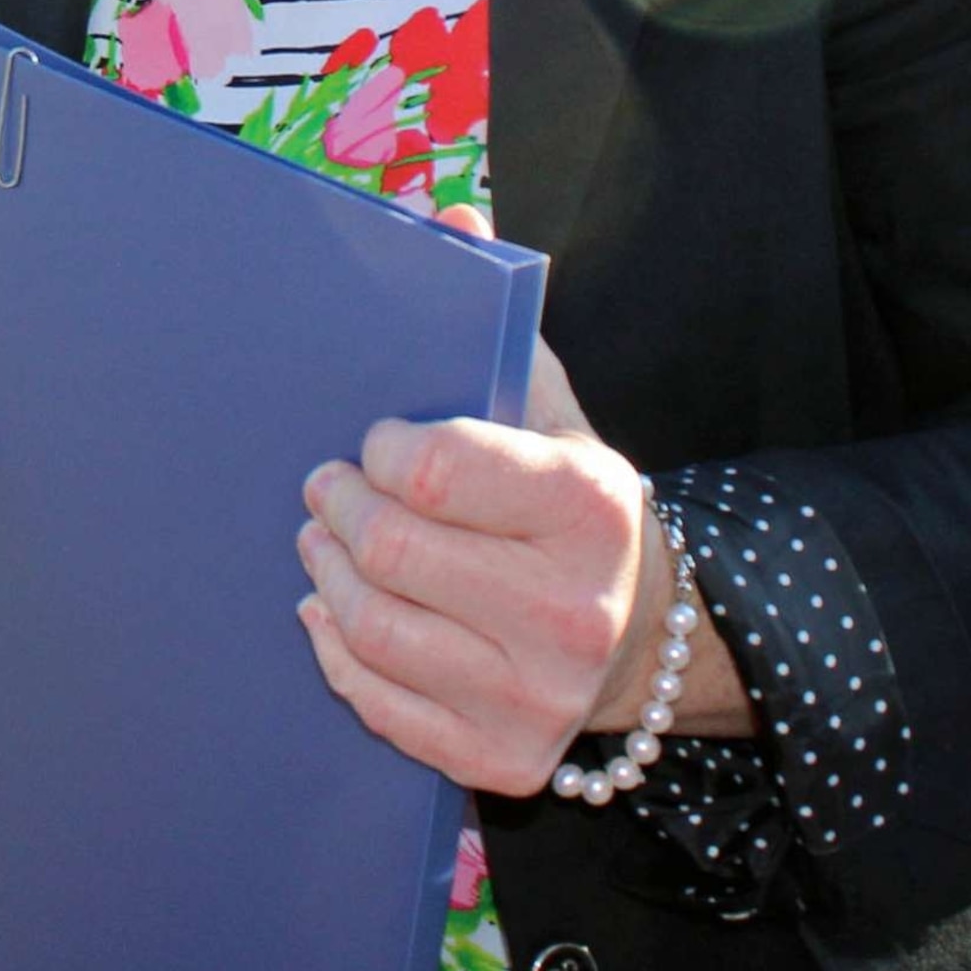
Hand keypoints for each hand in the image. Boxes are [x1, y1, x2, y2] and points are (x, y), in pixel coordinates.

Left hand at [293, 204, 748, 794]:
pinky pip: (376, 700)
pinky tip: (331, 609)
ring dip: (325, 572)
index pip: (432, 467)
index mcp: (587, 508)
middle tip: (324, 487)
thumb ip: (497, 320)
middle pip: (390, 548)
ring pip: (372, 625)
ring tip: (322, 541)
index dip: (378, 448)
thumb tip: (447, 212)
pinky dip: (335, 649)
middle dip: (336, 506)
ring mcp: (535, 695)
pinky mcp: (498, 758)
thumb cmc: (573, 506)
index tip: (372, 441)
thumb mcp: (553, 410)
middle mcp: (570, 610)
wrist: (648, 636)